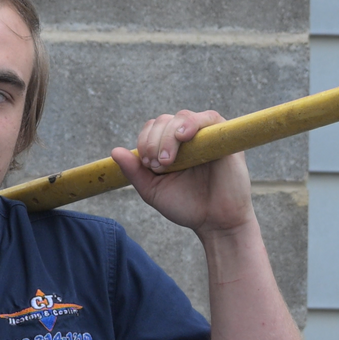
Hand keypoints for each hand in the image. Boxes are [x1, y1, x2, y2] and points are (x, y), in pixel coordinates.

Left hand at [110, 109, 255, 235]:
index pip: (151, 128)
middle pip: (163, 121)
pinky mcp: (224, 137)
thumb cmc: (186, 205)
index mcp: (169, 146)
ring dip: (168, 135)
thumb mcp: (153, 190)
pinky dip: (192, 123)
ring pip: (182, 117)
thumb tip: (115, 151)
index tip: (148, 165)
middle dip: (154, 141)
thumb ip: (135, 171)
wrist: (215, 222)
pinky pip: (208, 118)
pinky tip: (183, 136)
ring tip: (168, 160)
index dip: (145, 141)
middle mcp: (187, 138)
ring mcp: (205, 135)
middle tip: (158, 165)